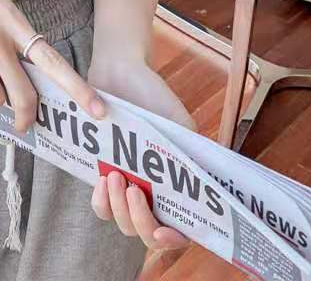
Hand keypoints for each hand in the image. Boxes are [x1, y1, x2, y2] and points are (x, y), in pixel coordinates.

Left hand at [87, 55, 194, 250]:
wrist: (118, 72)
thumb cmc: (153, 95)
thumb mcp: (179, 123)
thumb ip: (193, 152)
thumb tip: (209, 182)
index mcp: (177, 184)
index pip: (180, 228)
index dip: (174, 239)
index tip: (164, 231)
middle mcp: (153, 193)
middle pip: (148, 233)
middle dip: (141, 221)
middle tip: (135, 192)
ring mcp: (128, 187)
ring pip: (123, 223)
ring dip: (120, 209)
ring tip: (117, 176)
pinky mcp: (104, 177)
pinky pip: (101, 206)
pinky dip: (102, 201)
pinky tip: (103, 179)